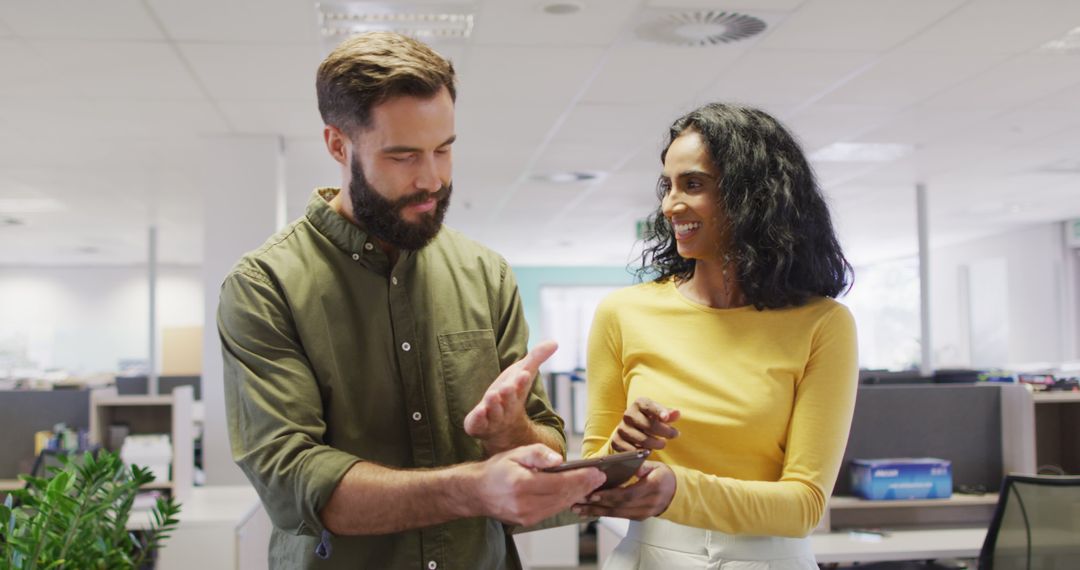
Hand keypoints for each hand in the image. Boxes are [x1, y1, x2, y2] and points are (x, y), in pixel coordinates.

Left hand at [464, 340, 557, 451]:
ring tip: (492, 395)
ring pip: (494, 412)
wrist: (503, 427)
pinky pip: (478, 424)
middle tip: (508, 387)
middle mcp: (507, 406)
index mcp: (518, 392)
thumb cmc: (512, 394)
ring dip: (493, 404)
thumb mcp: (523, 373)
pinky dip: (478, 419)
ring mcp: (493, 418)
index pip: (521, 386)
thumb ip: (536, 358)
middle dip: (509, 393)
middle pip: (510, 400)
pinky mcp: (478, 425)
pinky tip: (479, 412)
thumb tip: (554, 342)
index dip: (522, 381)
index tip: (524, 374)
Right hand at [475, 444, 605, 526]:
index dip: (581, 478)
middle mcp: (524, 503)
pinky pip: (553, 510)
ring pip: (561, 505)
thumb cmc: (497, 469)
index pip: (559, 482)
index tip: (597, 472)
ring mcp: (526, 516)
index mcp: (521, 484)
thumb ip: (538, 454)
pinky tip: (576, 493)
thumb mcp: (516, 453)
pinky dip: (566, 501)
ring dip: (578, 495)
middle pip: (563, 496)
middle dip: (584, 486)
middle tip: (600, 477)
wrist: (478, 491)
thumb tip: (559, 460)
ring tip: (592, 484)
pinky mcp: (528, 521)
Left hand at [571, 461, 675, 519]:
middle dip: (596, 504)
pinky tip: (588, 511)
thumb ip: (643, 466)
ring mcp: (643, 513)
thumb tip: (632, 466)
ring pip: (616, 514)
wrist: (674, 493)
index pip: (628, 494)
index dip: (609, 495)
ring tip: (577, 508)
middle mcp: (648, 504)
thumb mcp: (656, 466)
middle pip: (618, 506)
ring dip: (595, 511)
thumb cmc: (662, 476)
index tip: (592, 493)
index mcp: (653, 488)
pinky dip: (602, 513)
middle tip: (577, 501)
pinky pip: (618, 516)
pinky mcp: (637, 518)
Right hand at [610, 397, 680, 451]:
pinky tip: (647, 449)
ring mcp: (621, 428)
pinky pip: (634, 451)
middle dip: (665, 432)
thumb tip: (677, 413)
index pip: (649, 406)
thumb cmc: (648, 420)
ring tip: (661, 443)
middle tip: (674, 435)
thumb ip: (668, 414)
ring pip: (644, 440)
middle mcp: (628, 414)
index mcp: (639, 404)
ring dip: (656, 444)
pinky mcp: (617, 441)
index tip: (666, 418)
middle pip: (650, 425)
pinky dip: (643, 452)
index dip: (658, 411)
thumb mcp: (658, 415)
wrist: (628, 430)